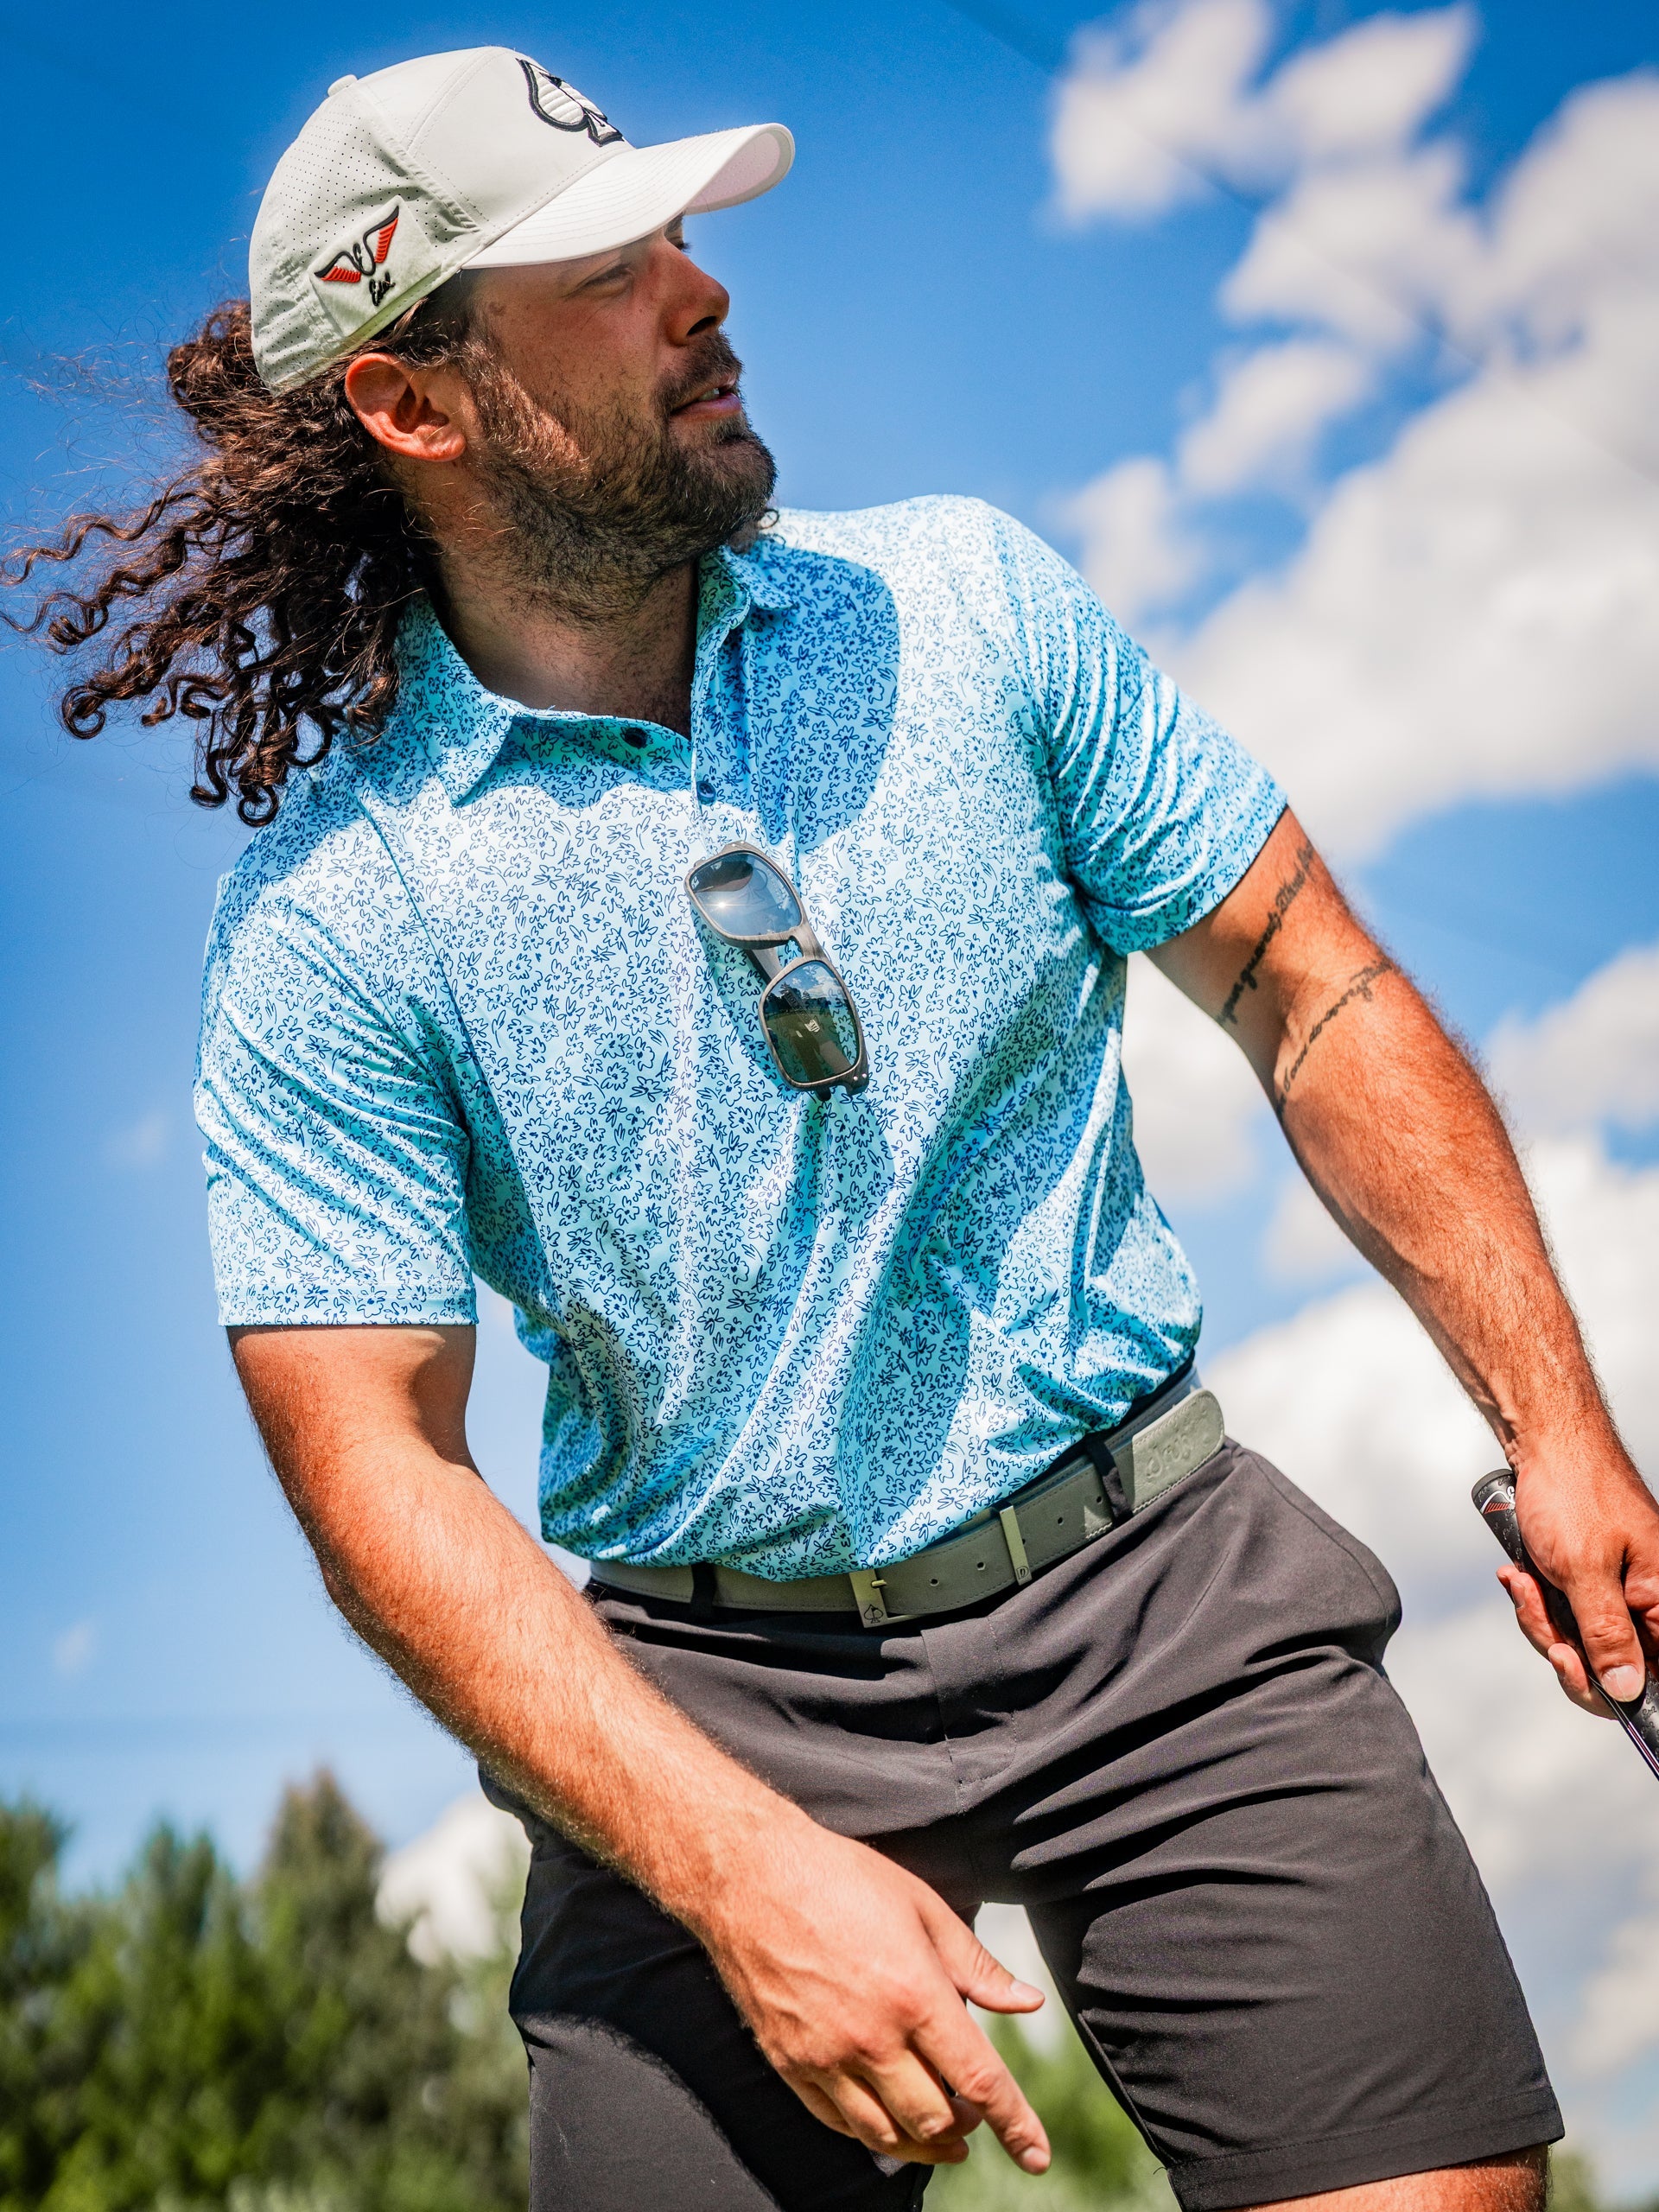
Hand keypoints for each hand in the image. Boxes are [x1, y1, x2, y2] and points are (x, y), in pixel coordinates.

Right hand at [694, 1813, 1050, 2171]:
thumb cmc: (841, 1879)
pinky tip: (887, 2117)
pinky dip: (872, 2132)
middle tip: (975, 2110)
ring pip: (886, 2135)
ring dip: (923, 2142)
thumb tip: (1028, 2002)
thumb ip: (976, 1965)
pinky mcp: (789, 2063)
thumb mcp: (922, 1906)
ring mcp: (825, 2056)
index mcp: (913, 1995)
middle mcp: (871, 2037)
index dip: (1015, 2124)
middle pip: (934, 2119)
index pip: (979, 2080)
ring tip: (941, 2128)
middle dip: (966, 2126)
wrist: (750, 1875)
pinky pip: (839, 2122)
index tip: (1037, 2155)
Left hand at [1503, 1429, 1658, 1714]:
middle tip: (1532, 1603)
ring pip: (1580, 1639)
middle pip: (1609, 1664)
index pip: (1652, 1677)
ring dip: (1541, 1616)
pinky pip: (1565, 1612)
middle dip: (1559, 1641)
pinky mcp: (1592, 1580)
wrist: (1545, 1442)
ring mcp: (1620, 1591)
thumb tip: (1629, 1691)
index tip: (1565, 1663)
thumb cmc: (1574, 1492)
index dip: (1607, 1686)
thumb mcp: (1585, 1571)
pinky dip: (1538, 1599)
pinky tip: (1519, 1574)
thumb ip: (1607, 1635)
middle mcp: (1651, 1601)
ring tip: (1522, 1579)